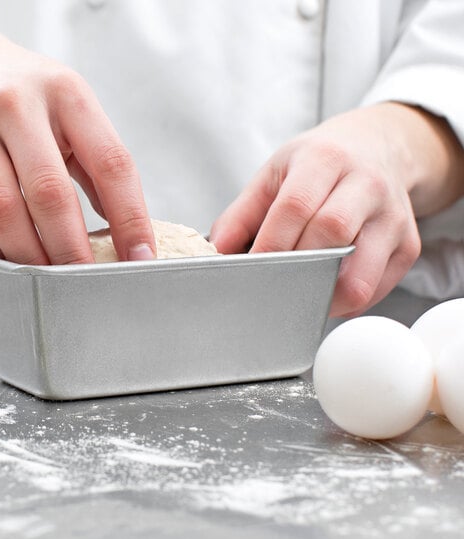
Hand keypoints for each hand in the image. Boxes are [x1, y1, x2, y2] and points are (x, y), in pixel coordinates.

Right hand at [0, 20, 154, 263]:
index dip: (130, 219)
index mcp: (67, 94)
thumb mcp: (70, 110)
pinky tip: (12, 256)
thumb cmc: (24, 96)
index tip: (141, 258)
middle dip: (72, 249)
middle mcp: (18, 105)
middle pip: (51, 194)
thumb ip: (97, 164)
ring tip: (47, 275)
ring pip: (5, 210)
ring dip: (30, 254)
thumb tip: (126, 229)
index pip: (112, 165)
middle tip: (84, 279)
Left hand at [211, 103, 463, 316]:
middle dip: (293, 268)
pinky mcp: (408, 246)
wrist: (378, 148)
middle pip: (330, 236)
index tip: (250, 269)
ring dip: (322, 295)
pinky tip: (326, 289)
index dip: (269, 244)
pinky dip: (345, 301)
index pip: (295, 207)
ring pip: (359, 274)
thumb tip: (218, 252)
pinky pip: (375, 289)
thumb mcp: (275, 173)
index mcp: (326, 160)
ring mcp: (393, 218)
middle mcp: (367, 185)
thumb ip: (242, 213)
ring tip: (300, 292)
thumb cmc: (321, 164)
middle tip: (272, 282)